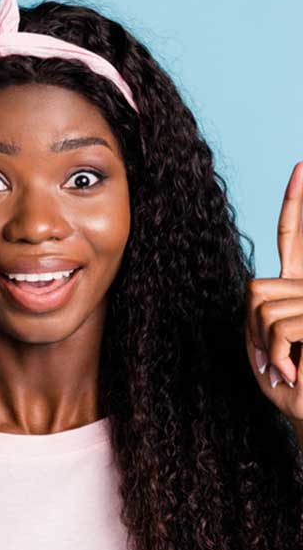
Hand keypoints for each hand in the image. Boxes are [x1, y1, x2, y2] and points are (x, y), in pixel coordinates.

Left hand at [245, 161, 302, 421]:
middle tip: (273, 360)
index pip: (292, 239)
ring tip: (287, 366)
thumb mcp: (264, 343)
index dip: (295, 205)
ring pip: (263, 308)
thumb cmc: (290, 382)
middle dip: (252, 329)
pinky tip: (293, 371)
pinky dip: (274, 356)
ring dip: (263, 346)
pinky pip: (276, 327)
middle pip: (255, 289)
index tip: (300, 167)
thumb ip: (261, 310)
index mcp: (301, 288)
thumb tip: (257, 288)